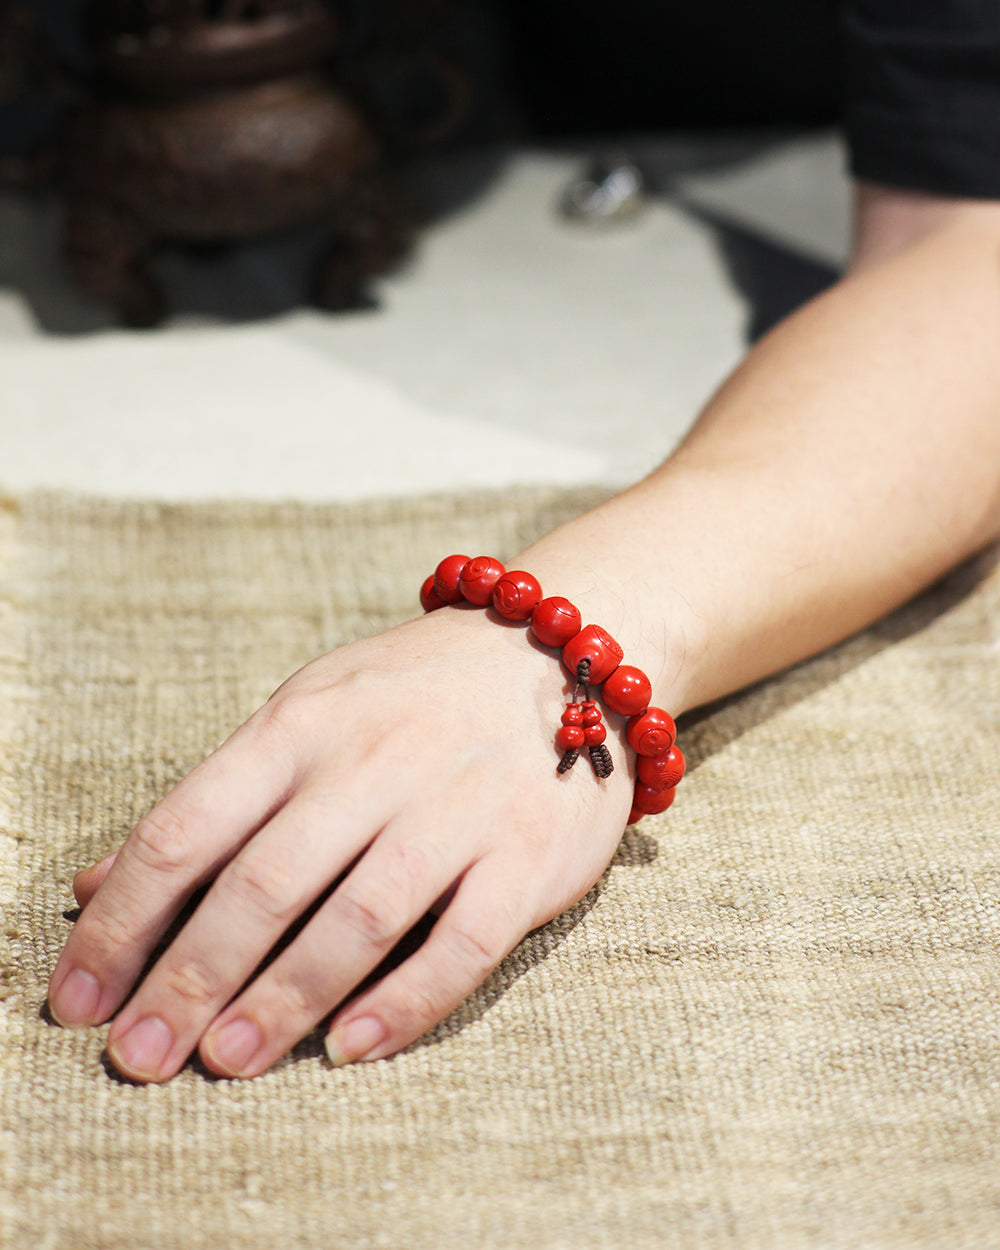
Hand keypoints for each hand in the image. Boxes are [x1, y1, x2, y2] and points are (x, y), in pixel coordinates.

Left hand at [47, 606, 632, 1081]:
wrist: (554, 650)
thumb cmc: (409, 696)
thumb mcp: (303, 714)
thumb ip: (211, 801)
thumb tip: (92, 888)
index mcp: (301, 725)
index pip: (187, 827)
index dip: (122, 921)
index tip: (79, 998)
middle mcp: (374, 762)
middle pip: (264, 883)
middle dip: (190, 978)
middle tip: (142, 1055)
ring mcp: (457, 807)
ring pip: (358, 919)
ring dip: (284, 999)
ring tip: (226, 1063)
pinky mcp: (525, 856)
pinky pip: (461, 944)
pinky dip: (402, 1003)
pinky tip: (348, 1048)